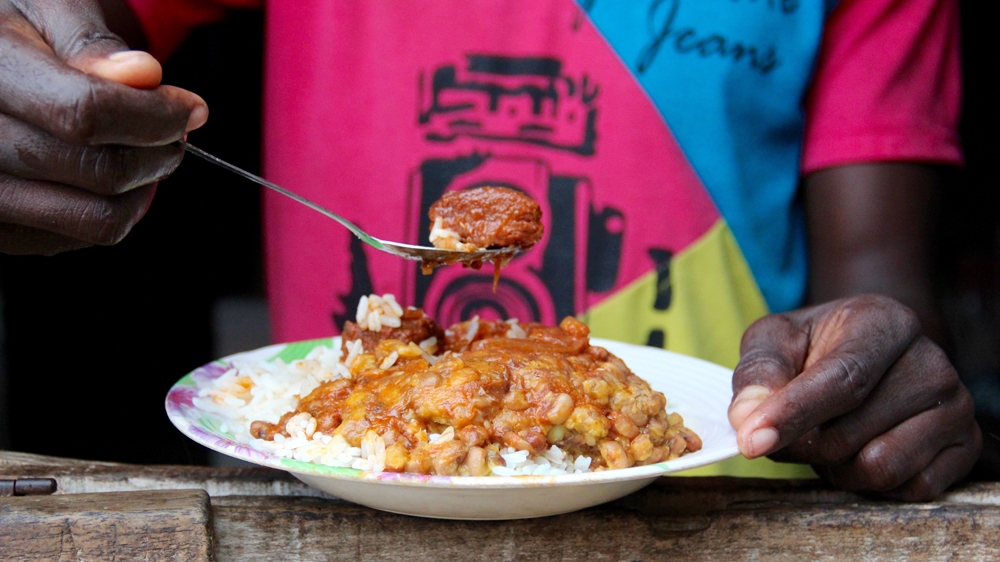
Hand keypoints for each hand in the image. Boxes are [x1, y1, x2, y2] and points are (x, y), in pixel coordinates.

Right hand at [0, 0, 206, 254]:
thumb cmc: (15, 30)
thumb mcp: (46, 8)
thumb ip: (92, 44)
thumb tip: (144, 76)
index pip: (86, 113)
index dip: (155, 117)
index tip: (190, 110)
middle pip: (99, 170)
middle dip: (158, 153)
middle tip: (171, 130)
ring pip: (96, 218)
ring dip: (141, 189)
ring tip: (142, 151)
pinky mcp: (1, 228)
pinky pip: (76, 239)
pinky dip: (111, 210)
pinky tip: (106, 173)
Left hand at [728, 294, 981, 500]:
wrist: (865, 353)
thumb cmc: (813, 347)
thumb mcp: (775, 341)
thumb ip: (758, 372)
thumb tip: (747, 417)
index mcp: (884, 322)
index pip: (842, 379)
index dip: (793, 414)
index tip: (751, 440)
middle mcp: (931, 362)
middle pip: (848, 434)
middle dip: (802, 445)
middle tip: (787, 429)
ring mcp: (956, 406)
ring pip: (879, 468)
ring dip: (834, 467)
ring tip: (827, 433)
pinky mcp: (966, 446)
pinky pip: (907, 489)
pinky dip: (869, 482)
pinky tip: (859, 449)